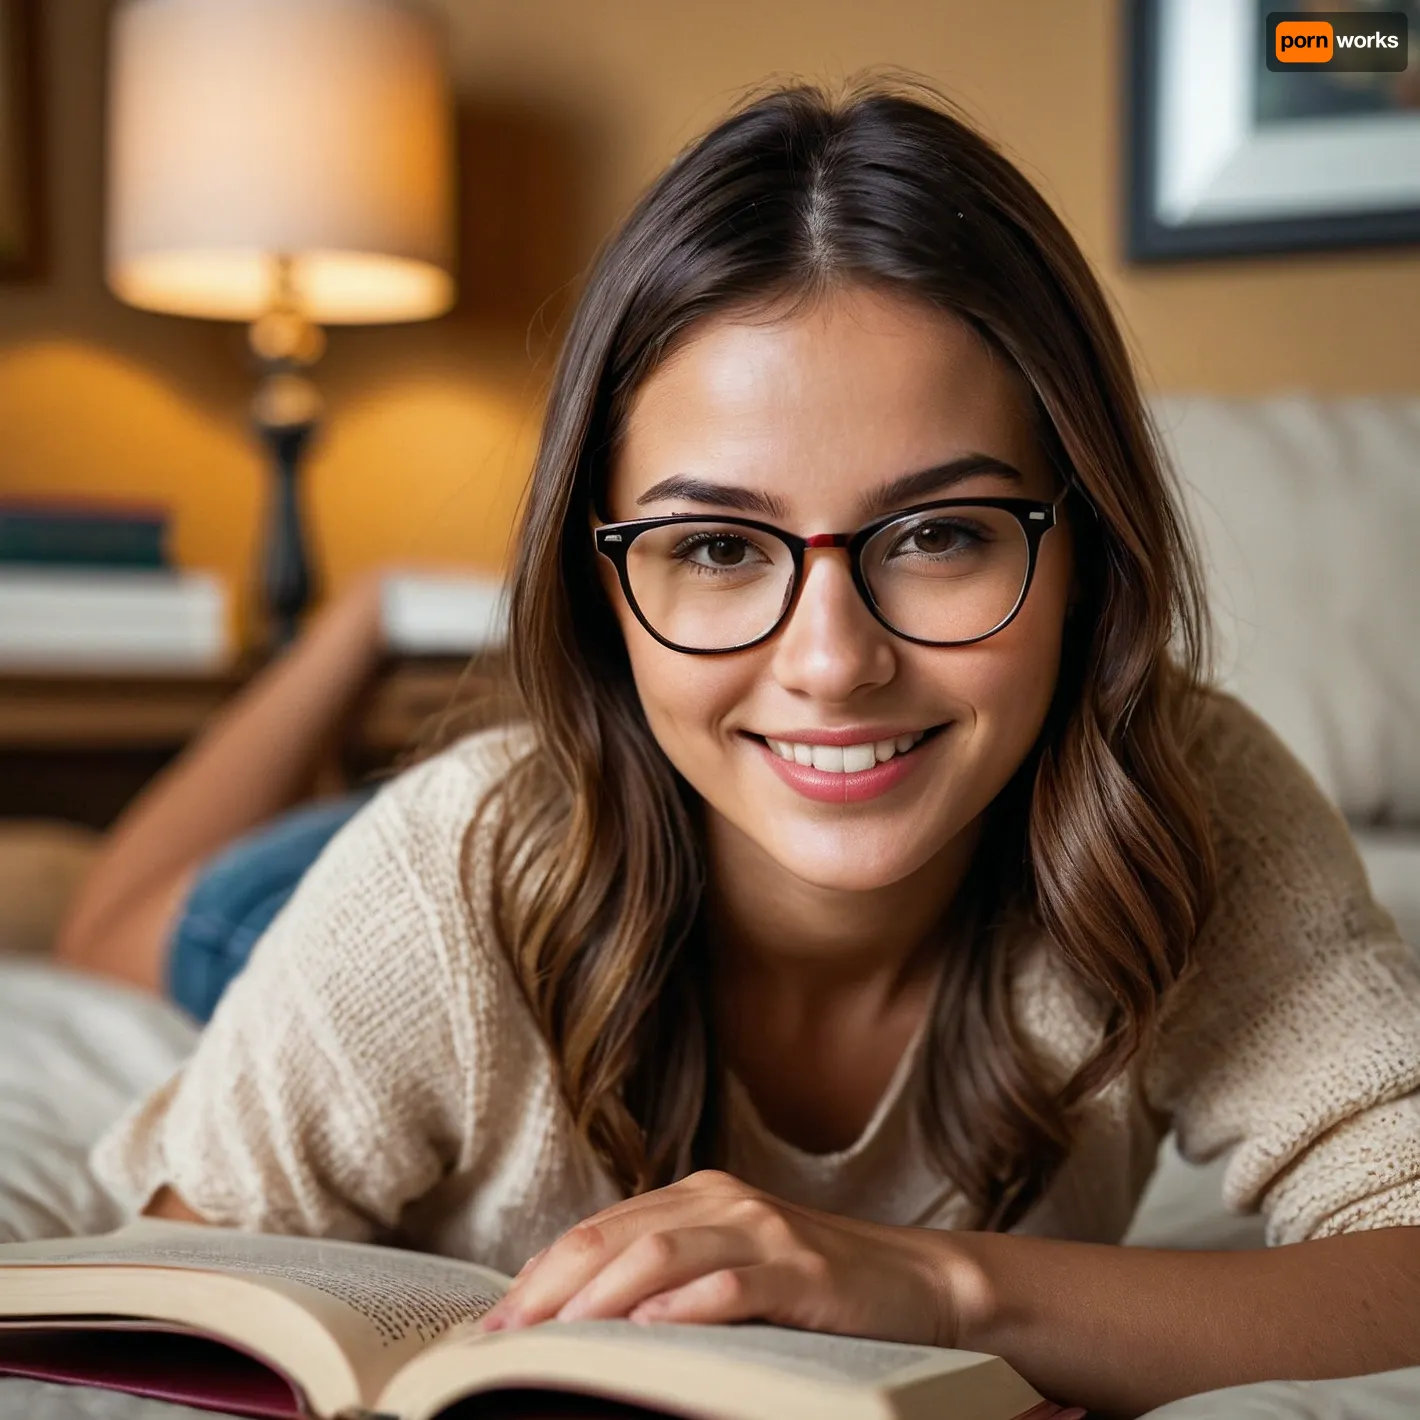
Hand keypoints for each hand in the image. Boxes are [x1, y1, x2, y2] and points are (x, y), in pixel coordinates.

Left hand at [477, 1169, 966, 1345]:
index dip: (535, 1278)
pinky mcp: (801, 1270)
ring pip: (657, 1254)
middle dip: (545, 1291)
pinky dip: (684, 1308)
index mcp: (694, 1199)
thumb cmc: (812, 1289)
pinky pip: (731, 1286)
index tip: (488, 1329)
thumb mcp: (730, 1268)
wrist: (919, 1284)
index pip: (594, 1233)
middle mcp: (720, 1201)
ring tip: (550, 1342)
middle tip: (497, 1343)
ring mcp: (762, 1231)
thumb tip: (573, 1321)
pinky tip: (648, 1334)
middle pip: (611, 1238)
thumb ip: (664, 1277)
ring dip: (594, 1301)